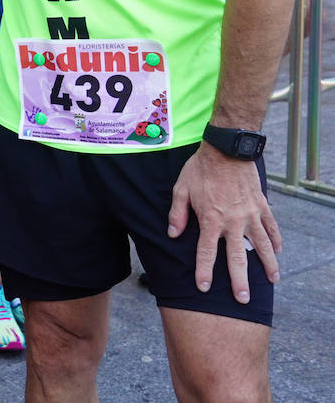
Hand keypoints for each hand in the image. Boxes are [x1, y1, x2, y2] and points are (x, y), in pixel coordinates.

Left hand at [167, 143, 279, 302]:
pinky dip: (276, 240)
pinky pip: (271, 227)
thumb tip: (173, 235)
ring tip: (272, 280)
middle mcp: (232, 222)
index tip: (203, 287)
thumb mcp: (181, 189)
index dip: (204, 271)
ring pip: (261, 246)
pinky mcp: (261, 206)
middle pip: (237, 257)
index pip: (206, 252)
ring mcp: (250, 215)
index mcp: (211, 220)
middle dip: (239, 281)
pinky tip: (278, 251)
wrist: (227, 151)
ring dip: (267, 265)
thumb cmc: (200, 169)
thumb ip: (177, 214)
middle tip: (243, 300)